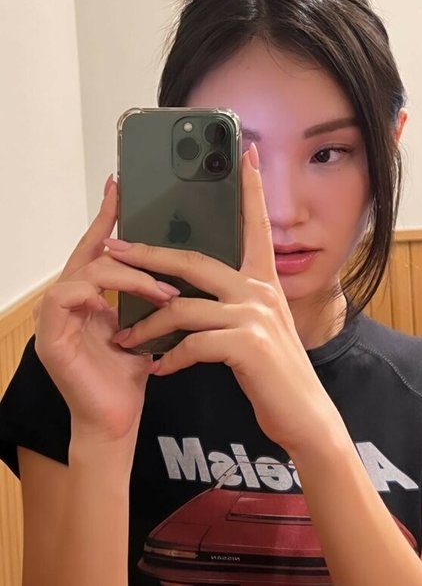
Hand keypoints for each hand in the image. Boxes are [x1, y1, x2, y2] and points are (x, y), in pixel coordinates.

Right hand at [34, 176, 179, 443]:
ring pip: (88, 270)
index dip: (109, 216)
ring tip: (164, 291)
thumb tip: (188, 262)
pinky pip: (69, 295)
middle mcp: (70, 299)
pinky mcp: (49, 334)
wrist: (116, 421)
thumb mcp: (149, 324)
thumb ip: (154, 293)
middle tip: (135, 208)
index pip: (101, 248)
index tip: (122, 185)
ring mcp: (56, 316)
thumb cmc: (131, 374)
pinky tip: (127, 302)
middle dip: (113, 226)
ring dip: (130, 276)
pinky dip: (102, 294)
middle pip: (91, 251)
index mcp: (92, 295)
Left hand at [106, 148, 324, 452]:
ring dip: (146, 326)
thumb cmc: (275, 372)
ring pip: (182, 306)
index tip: (244, 153)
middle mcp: (260, 291)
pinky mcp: (247, 345)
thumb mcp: (260, 327)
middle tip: (113, 248)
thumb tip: (195, 291)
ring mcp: (255, 316)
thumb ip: (236, 303)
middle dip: (148, 254)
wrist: (304, 416)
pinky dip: (170, 357)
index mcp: (263, 281)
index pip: (256, 225)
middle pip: (194, 261)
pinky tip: (159, 369)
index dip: (250, 189)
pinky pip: (192, 343)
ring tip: (125, 340)